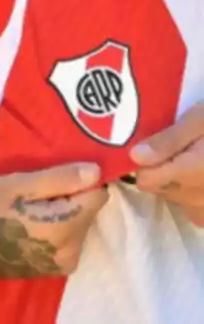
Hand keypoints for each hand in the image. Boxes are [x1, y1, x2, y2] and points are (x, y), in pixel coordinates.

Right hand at [0, 162, 108, 277]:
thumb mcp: (16, 186)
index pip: (97, 195)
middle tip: (34, 194)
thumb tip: (96, 171)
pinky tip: (33, 226)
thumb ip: (58, 178)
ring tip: (31, 210)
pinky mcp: (61, 267)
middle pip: (89, 210)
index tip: (53, 178)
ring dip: (64, 213)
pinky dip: (59, 228)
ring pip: (81, 224)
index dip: (79, 181)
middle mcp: (74, 248)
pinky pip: (72, 238)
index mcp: (65, 226)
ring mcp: (68, 261)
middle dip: (69, 198)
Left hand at [131, 102, 203, 224]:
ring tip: (197, 161)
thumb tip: (135, 157)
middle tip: (181, 150)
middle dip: (164, 172)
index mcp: (192, 171)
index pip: (146, 181)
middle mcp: (201, 196)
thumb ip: (169, 140)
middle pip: (162, 191)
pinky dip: (198, 197)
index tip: (151, 148)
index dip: (144, 164)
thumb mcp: (199, 119)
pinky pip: (200, 212)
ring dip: (181, 185)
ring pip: (180, 201)